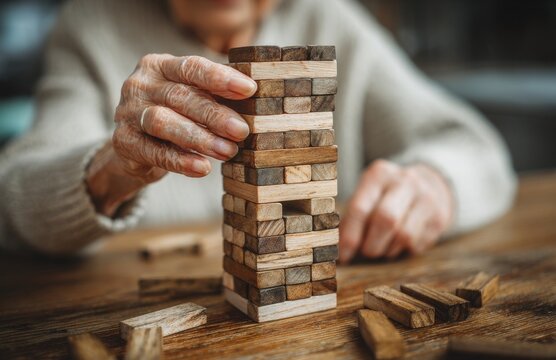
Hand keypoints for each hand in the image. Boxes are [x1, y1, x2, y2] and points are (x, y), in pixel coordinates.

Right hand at [86, 54, 255, 215]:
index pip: (191, 67)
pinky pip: (154, 151)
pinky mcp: (122, 141)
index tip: (250, 89)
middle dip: (215, 115)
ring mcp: (126, 112)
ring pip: (163, 122)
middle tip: (242, 131)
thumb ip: (216, 96)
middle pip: (180, 96)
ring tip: (227, 151)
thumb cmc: (176, 116)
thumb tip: (256, 100)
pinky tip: (203, 168)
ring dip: (199, 138)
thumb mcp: (193, 99)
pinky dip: (180, 160)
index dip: (220, 78)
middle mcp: (139, 84)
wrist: (136, 147)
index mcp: (159, 65)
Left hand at [339, 160, 453, 261]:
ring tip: (383, 246)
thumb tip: (339, 249)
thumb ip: (353, 217)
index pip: (360, 208)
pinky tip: (401, 242)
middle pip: (385, 220)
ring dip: (388, 250)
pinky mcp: (440, 216)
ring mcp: (426, 197)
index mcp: (379, 174)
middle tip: (366, 253)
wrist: (430, 183)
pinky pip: (418, 244)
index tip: (343, 256)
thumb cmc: (386, 195)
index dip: (350, 236)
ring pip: (404, 236)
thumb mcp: (369, 195)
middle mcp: (405, 181)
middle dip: (372, 245)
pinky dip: (404, 250)